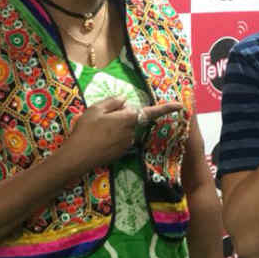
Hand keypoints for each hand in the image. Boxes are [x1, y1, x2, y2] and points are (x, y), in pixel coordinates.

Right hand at [65, 97, 181, 172]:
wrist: (77, 157)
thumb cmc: (85, 130)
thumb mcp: (95, 110)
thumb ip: (113, 102)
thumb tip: (125, 100)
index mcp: (128, 118)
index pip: (150, 111)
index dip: (167, 108)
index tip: (181, 105)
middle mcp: (132, 131)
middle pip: (133, 118)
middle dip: (123, 116)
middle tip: (102, 119)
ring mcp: (128, 143)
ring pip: (127, 129)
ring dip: (117, 127)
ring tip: (97, 131)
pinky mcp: (122, 152)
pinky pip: (121, 139)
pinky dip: (113, 137)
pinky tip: (99, 140)